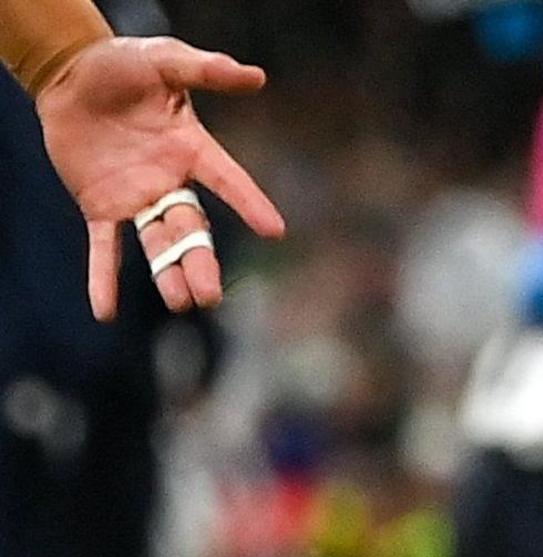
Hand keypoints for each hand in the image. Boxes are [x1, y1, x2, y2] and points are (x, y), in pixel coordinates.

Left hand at [34, 36, 286, 321]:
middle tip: (210, 295)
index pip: (227, 181)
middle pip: (192, 229)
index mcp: (192, 151)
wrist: (71, 75)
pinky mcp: (100, 207)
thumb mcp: (164, 60)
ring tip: (182, 302)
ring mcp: (137, 199)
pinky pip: (105, 248)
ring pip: (157, 244)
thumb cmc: (122, 66)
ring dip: (168, 274)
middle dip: (199, 262)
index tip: (275, 231)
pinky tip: (106, 313)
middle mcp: (170, 182)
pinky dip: (104, 279)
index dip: (250, 204)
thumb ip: (205, 71)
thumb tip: (256, 77)